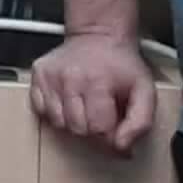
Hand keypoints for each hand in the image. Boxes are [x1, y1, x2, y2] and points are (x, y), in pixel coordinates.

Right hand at [30, 31, 155, 153]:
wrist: (98, 35)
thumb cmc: (121, 65)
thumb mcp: (145, 91)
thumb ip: (140, 123)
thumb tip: (121, 147)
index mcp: (97, 82)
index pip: (98, 129)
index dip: (109, 133)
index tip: (114, 122)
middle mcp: (69, 79)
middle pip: (77, 129)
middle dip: (91, 127)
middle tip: (100, 111)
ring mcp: (50, 77)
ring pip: (58, 123)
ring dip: (73, 121)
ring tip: (85, 104)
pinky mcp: (37, 75)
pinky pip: (42, 110)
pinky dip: (55, 112)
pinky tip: (69, 99)